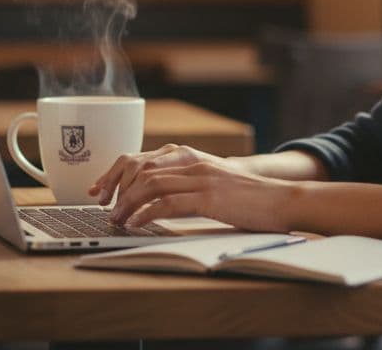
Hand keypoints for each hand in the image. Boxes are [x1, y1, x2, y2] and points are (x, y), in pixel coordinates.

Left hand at [93, 146, 290, 229]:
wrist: (280, 199)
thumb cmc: (248, 196)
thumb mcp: (212, 181)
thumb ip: (187, 182)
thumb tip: (156, 198)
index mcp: (191, 156)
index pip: (142, 158)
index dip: (116, 173)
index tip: (100, 190)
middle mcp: (193, 162)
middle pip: (140, 169)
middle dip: (116, 189)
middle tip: (105, 209)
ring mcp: (201, 178)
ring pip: (150, 184)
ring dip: (127, 204)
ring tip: (117, 220)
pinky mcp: (209, 197)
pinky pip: (168, 203)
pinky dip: (146, 214)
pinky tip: (137, 224)